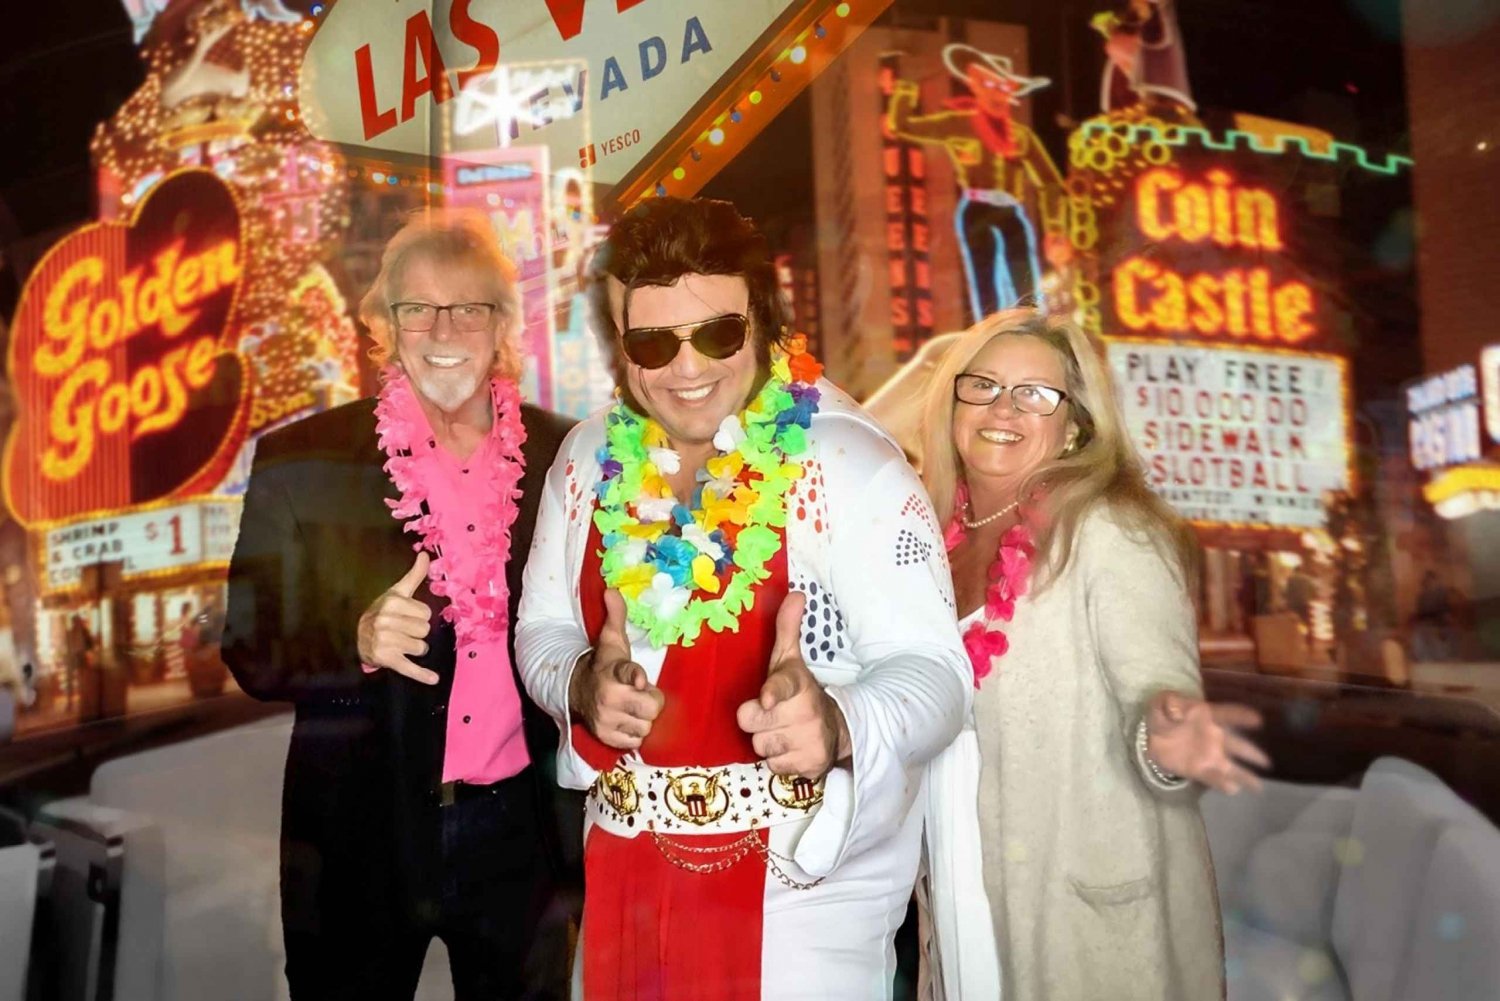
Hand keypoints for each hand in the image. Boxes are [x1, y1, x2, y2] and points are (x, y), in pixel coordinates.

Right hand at [357, 552, 437, 684]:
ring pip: (421, 647)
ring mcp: (385, 641)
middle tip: (401, 631)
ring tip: (400, 643)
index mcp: (392, 602)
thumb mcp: (397, 593)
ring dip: (415, 648)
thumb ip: (414, 575)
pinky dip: (422, 675)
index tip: (406, 617)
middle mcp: (386, 621)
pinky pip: (410, 668)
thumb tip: (426, 554)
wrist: (357, 636)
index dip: (420, 616)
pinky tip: (433, 679)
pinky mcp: (386, 659)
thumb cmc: (383, 612)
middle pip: (425, 630)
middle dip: (417, 632)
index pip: (427, 614)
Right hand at [569, 589, 664, 749]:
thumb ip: (616, 615)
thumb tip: (612, 589)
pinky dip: (634, 733)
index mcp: (613, 670)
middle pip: (652, 707)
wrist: (576, 690)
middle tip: (639, 694)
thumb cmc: (603, 664)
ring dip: (642, 718)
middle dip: (650, 701)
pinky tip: (625, 720)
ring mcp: (606, 719)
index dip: (635, 677)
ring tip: (631, 707)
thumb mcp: (611, 640)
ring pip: (646, 726)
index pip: (628, 674)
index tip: (638, 680)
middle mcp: (608, 696)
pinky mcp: (605, 737)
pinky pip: (636, 741)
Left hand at [736, 592, 850, 778]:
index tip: (766, 698)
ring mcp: (809, 741)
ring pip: (761, 746)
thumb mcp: (790, 661)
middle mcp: (806, 712)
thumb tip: (795, 592)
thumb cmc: (800, 693)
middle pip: (752, 721)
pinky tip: (791, 750)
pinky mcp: (810, 766)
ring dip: (768, 742)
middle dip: (758, 721)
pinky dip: (780, 762)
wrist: (835, 729)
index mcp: (798, 684)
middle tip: (774, 715)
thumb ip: (787, 629)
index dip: (773, 692)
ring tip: (784, 732)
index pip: (784, 685)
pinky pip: (773, 767)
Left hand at [1145, 691, 1269, 794]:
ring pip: (1231, 766)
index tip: (1258, 720)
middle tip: (1266, 762)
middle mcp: (1214, 736)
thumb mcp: (1161, 702)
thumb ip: (1169, 703)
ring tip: (1258, 787)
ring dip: (1244, 776)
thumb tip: (1176, 712)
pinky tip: (1232, 789)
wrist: (1151, 736)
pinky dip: (1222, 784)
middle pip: (1237, 745)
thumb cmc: (1163, 715)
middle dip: (1252, 753)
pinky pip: (1213, 778)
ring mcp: (1209, 755)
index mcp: (1207, 716)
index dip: (1242, 716)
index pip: (1227, 715)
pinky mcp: (1199, 770)